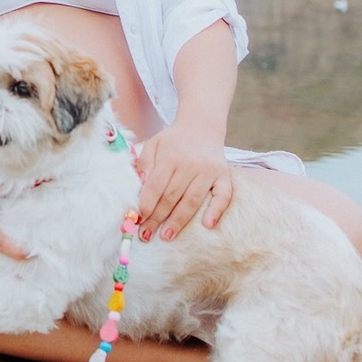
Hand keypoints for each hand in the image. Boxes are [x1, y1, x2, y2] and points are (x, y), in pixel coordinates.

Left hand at [134, 121, 232, 241]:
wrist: (201, 125)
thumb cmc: (173, 140)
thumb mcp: (153, 144)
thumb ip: (144, 163)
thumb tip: (140, 185)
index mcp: (170, 157)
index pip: (155, 186)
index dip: (146, 204)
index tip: (137, 219)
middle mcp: (190, 164)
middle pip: (171, 197)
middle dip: (157, 218)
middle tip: (146, 235)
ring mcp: (208, 171)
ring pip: (192, 200)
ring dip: (179, 221)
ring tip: (167, 236)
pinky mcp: (223, 175)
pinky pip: (223, 195)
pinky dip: (217, 210)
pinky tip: (208, 224)